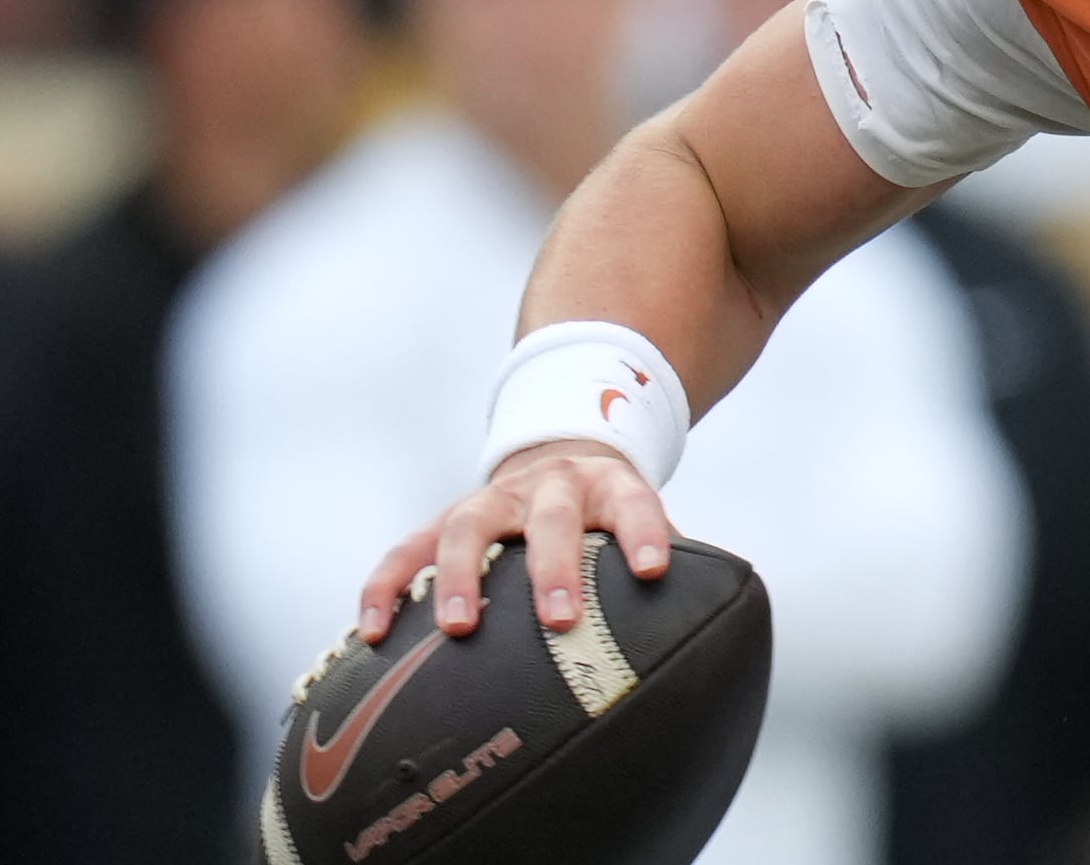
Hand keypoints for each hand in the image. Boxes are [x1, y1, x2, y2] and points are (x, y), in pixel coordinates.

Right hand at [357, 441, 675, 643]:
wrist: (559, 457)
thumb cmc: (607, 513)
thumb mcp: (640, 520)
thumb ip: (671, 560)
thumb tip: (714, 623)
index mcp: (609, 486)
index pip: (635, 504)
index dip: (645, 532)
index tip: (656, 569)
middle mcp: (550, 486)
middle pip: (552, 518)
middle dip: (553, 568)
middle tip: (558, 618)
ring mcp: (491, 500)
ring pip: (468, 526)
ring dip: (462, 576)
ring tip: (460, 627)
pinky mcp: (442, 521)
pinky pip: (405, 551)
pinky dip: (386, 588)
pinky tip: (375, 633)